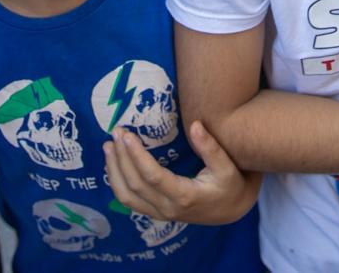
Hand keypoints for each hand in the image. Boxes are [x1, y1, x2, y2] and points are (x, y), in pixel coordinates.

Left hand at [104, 120, 257, 225]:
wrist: (231, 210)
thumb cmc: (230, 185)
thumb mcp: (227, 167)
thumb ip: (211, 148)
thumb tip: (195, 125)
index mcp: (184, 196)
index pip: (153, 177)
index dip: (136, 156)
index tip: (126, 135)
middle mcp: (168, 208)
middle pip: (135, 185)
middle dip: (121, 158)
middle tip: (116, 132)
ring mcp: (159, 213)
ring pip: (127, 197)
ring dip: (114, 171)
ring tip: (108, 146)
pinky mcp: (155, 212)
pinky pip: (130, 201)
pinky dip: (117, 183)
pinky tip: (114, 164)